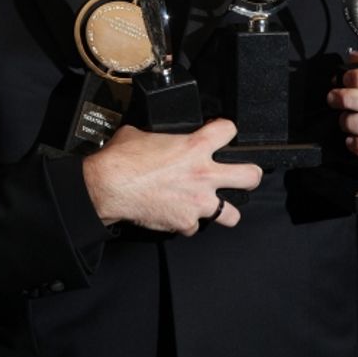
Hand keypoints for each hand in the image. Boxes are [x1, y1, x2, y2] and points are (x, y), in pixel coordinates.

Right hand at [82, 118, 261, 235]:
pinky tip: (177, 214)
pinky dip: (187, 221)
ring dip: (225, 209)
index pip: (228, 130)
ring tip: (214, 205)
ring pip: (233, 214)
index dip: (226, 130)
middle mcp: (203, 174)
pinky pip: (194, 226)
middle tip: (243, 175)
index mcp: (195, 146)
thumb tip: (158, 137)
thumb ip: (161, 136)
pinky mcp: (185, 223)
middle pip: (249, 176)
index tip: (222, 133)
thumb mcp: (143, 133)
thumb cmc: (122, 159)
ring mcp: (198, 202)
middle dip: (250, 175)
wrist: (108, 186)